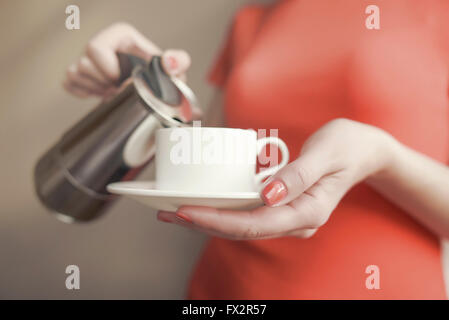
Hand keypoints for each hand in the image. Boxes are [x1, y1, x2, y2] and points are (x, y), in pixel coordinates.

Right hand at [63, 22, 190, 97]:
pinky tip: (102, 94)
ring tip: (113, 92)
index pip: (95, 47)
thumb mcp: (176, 72)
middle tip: (120, 90)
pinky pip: (68, 83)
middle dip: (102, 83)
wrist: (153, 99)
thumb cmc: (164, 82)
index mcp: (121, 37)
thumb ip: (178, 62)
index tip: (120, 80)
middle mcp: (103, 44)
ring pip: (74, 73)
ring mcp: (89, 60)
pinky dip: (84, 93)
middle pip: (83, 63)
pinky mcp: (81, 75)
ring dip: (95, 88)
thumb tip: (169, 61)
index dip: (106, 68)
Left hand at [157, 119, 396, 239]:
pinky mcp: (282, 208)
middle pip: (241, 230)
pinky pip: (247, 215)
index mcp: (307, 212)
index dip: (217, 220)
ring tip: (174, 211)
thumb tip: (267, 194)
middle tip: (167, 212)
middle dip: (202, 223)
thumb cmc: (348, 146)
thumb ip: (298, 175)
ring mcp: (289, 218)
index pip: (254, 223)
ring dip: (207, 219)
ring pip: (241, 226)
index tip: (186, 211)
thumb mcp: (327, 153)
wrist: (364, 151)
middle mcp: (295, 221)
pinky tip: (202, 204)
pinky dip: (221, 211)